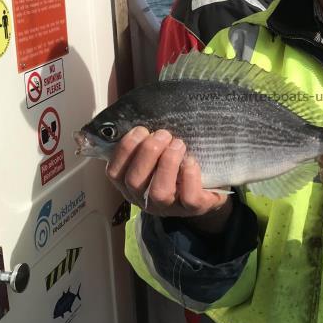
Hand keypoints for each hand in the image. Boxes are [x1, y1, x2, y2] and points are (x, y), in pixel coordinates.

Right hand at [106, 127, 230, 228]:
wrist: (208, 185)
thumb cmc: (175, 164)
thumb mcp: (157, 153)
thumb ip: (145, 140)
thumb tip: (140, 113)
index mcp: (131, 185)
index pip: (114, 172)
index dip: (124, 149)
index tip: (141, 130)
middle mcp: (145, 199)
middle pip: (134, 181)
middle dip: (147, 152)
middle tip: (163, 134)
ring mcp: (169, 207)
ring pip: (159, 192)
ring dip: (167, 163)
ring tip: (178, 144)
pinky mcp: (193, 209)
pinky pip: (189, 198)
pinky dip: (189, 176)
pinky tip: (191, 161)